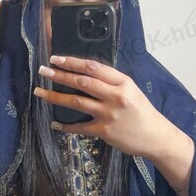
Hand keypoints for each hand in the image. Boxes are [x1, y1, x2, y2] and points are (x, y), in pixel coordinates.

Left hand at [35, 55, 171, 158]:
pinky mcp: (104, 130)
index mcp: (122, 82)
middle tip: (43, 71)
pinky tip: (54, 123)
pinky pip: (80, 127)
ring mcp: (109, 114)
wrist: (155, 137)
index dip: (72, 62)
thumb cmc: (142, 113)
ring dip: (55, 97)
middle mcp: (115, 95)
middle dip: (59, 75)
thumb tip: (86, 76)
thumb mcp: (131, 91)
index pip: (93, 67)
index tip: (56, 59)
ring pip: (76, 102)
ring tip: (40, 92)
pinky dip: (66, 125)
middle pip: (82, 82)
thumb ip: (111, 83)